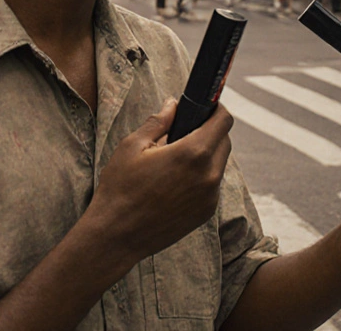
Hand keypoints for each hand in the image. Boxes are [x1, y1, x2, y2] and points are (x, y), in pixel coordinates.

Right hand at [83, 98, 231, 263]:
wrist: (116, 235)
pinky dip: (201, 176)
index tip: (205, 107)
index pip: (223, 121)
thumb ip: (158, 122)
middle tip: (184, 131)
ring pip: (219, 164)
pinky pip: (211, 185)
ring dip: (206, 155)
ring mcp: (210, 197)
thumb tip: (173, 105)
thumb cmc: (120, 188)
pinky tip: (174, 181)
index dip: (216, 109)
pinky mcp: (205, 213)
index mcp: (193, 154)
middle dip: (209, 131)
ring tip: (175, 158)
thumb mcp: (133, 146)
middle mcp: (209, 176)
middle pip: (224, 141)